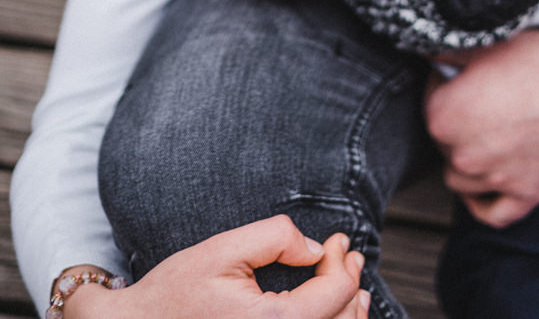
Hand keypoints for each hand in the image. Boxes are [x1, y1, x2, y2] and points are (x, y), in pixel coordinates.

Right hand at [63, 218, 367, 317]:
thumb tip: (317, 248)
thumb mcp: (223, 249)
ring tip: (353, 287)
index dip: (344, 261)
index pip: (335, 293)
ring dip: (348, 314)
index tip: (338, 239)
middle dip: (352, 285)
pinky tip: (330, 315)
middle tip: (351, 256)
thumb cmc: (175, 292)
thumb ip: (275, 237)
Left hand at [425, 28, 538, 226]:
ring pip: (461, 179)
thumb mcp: (487, 44)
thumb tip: (432, 57)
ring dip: (467, 161)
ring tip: (484, 140)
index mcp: (445, 115)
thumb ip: (449, 55)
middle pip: (444, 143)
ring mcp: (494, 178)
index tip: (462, 80)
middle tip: (480, 104)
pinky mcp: (526, 195)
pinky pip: (493, 213)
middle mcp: (463, 154)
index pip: (431, 101)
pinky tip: (483, 191)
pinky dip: (483, 204)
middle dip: (457, 124)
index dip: (447, 86)